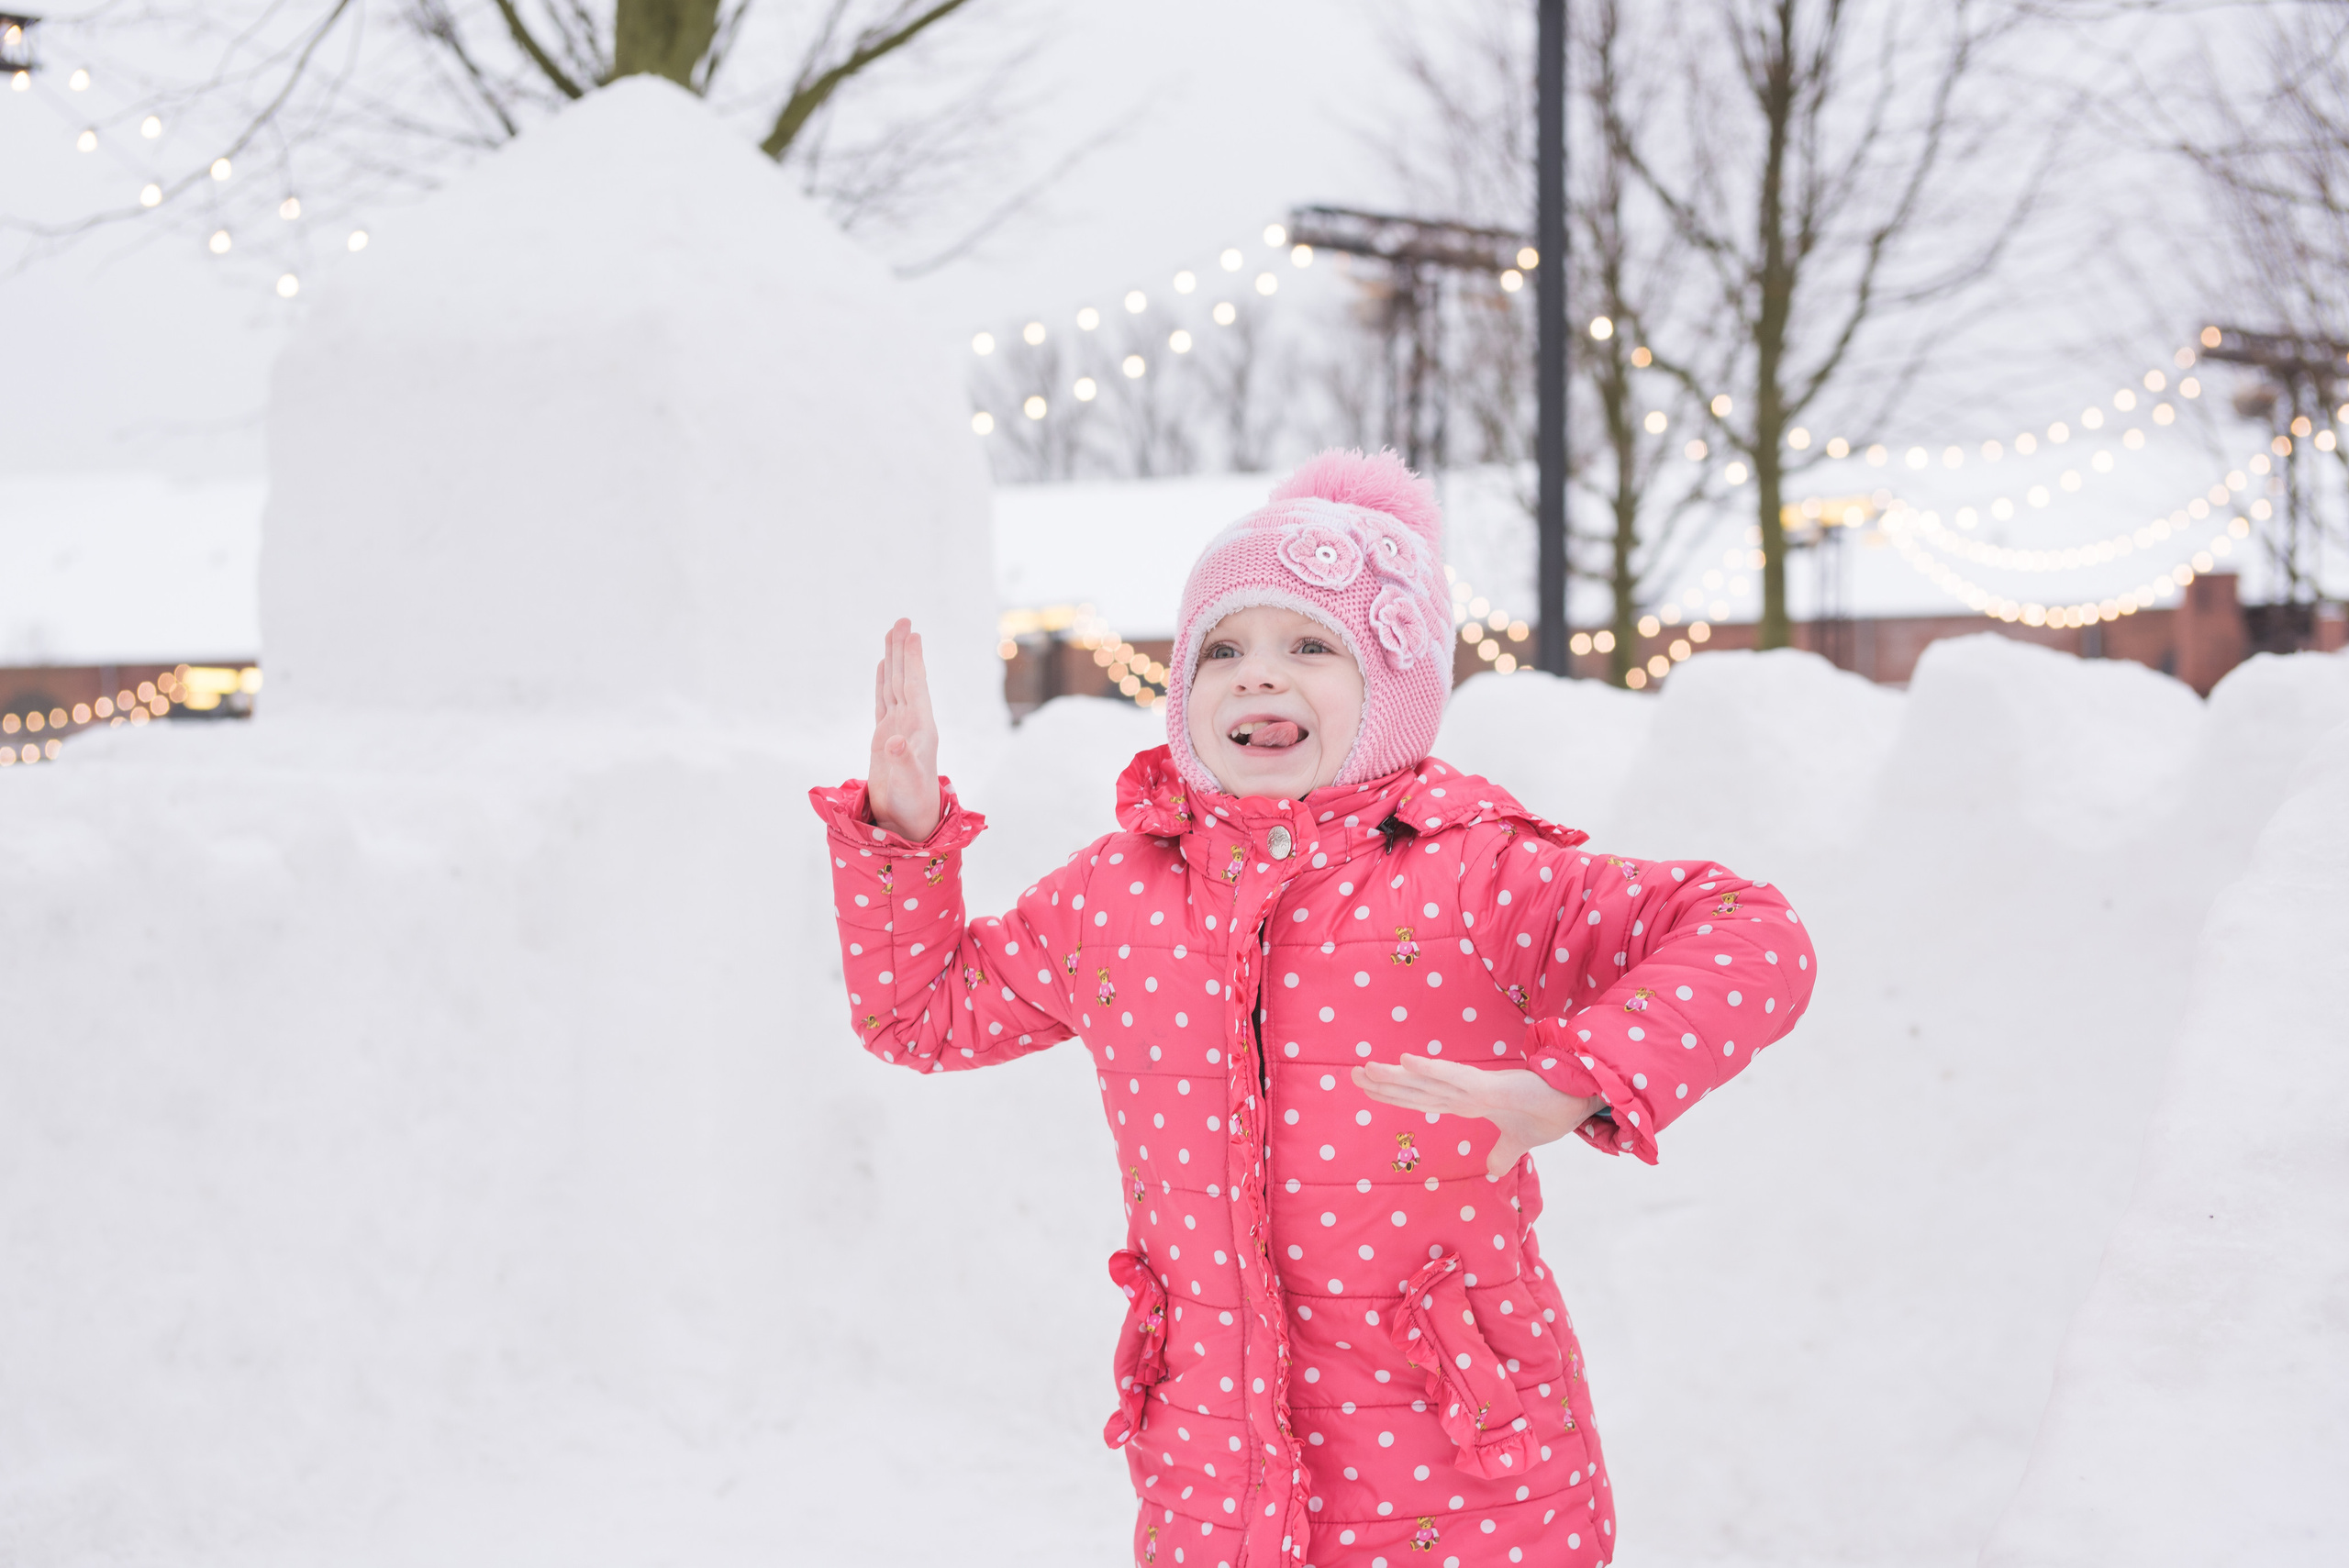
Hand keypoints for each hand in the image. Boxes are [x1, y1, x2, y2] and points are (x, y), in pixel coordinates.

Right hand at [867, 618, 940, 840]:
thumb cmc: (913, 803)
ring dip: (893, 659)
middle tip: (902, 619)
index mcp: (921, 728)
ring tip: (893, 633)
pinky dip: (882, 681)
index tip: (912, 633)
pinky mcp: (885, 736)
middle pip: (905, 678)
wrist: (908, 820)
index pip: (915, 686)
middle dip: (903, 650)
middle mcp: (912, 722)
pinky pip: (883, 700)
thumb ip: (902, 761)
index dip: (912, 661)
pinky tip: (882, 666)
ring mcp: (899, 727)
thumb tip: (893, 740)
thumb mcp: (909, 783)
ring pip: (894, 685)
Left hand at [1352, 1056, 1601, 1177]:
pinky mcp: (1491, 1087)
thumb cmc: (1552, 1111)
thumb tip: (1491, 1171)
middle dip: (1385, 1083)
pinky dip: (1430, 1069)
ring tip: (1366, 1068)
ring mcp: (1476, 1088)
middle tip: (1352, 1074)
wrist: (1582, 1100)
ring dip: (1397, 1076)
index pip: (1424, 1099)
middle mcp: (1466, 1092)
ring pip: (1427, 1082)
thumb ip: (1502, 1153)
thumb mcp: (1521, 1141)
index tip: (1368, 1087)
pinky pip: (1454, 1078)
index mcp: (1471, 1102)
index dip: (1396, 1094)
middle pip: (1417, 1089)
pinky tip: (1406, 1061)